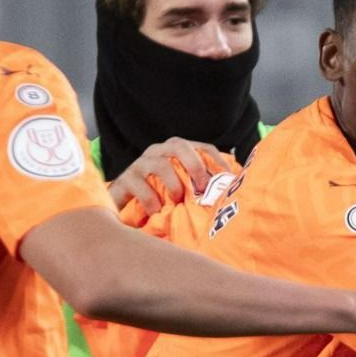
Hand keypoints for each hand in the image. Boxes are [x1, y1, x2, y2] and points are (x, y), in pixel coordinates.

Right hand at [111, 140, 235, 217]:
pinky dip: (151, 200)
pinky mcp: (125, 179)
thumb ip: (202, 188)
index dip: (216, 160)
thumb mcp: (185, 192)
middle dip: (194, 165)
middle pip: (179, 145)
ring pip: (160, 164)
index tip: (228, 179)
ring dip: (173, 185)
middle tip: (203, 188)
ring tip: (177, 201)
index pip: (202, 147)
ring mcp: (140, 164)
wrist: (123, 208)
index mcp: (176, 152)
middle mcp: (158, 152)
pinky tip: (157, 211)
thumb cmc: (159, 199)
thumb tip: (232, 191)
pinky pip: (140, 185)